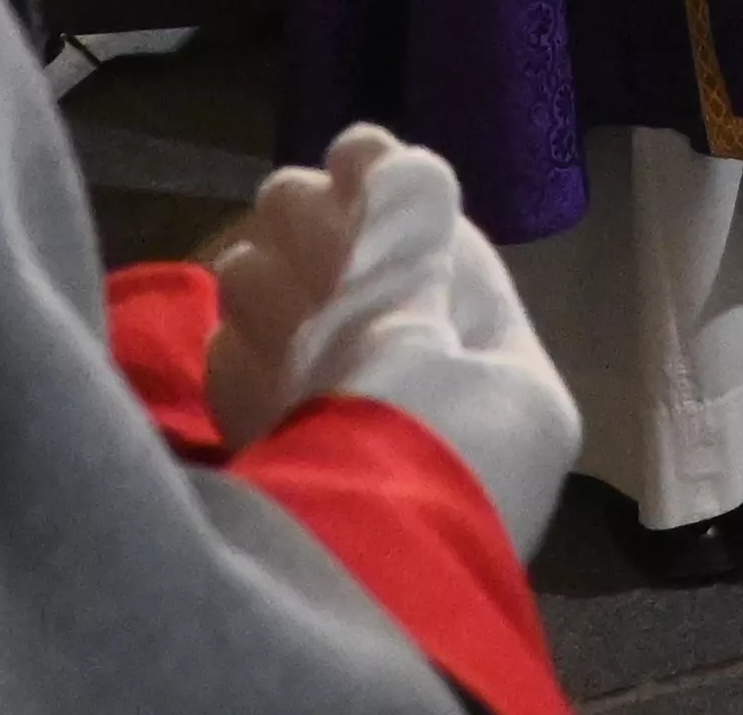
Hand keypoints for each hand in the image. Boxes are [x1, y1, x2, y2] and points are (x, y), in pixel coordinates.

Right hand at [204, 124, 581, 549]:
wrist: (338, 591)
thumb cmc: (405, 443)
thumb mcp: (421, 323)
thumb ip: (410, 235)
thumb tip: (405, 164)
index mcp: (507, 387)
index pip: (460, 263)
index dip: (400, 195)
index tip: (346, 150)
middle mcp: (448, 424)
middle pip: (380, 299)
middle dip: (324, 241)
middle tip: (278, 203)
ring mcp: (368, 457)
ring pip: (314, 340)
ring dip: (277, 295)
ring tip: (249, 275)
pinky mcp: (297, 486)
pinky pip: (269, 403)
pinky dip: (249, 370)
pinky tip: (236, 346)